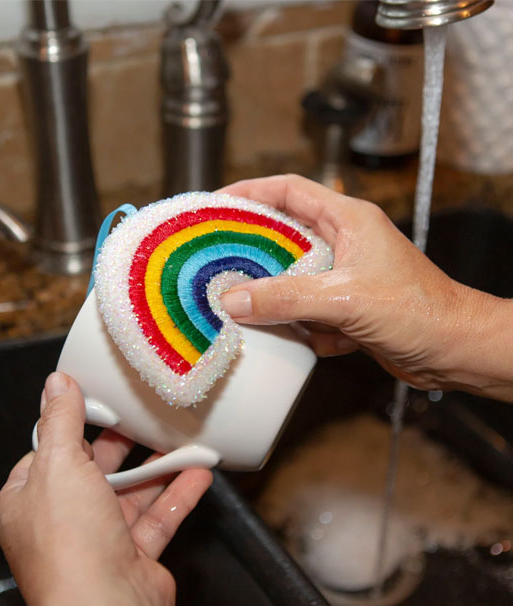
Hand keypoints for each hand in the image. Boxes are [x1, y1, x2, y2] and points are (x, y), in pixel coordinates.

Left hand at [0, 372, 212, 605]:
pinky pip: (157, 517)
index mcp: (27, 501)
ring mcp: (98, 541)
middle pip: (93, 472)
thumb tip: (56, 384)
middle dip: (120, 446)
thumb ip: (61, 420)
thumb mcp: (60, 464)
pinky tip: (197, 473)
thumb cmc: (69, 545)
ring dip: (157, 468)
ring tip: (178, 442)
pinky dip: (178, 494)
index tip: (98, 403)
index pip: (48, 453)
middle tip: (139, 418)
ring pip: (130, 494)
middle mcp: (60, 522)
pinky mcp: (133, 556)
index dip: (72, 428)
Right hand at [219, 175, 512, 400]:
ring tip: (250, 308)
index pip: (289, 190)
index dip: (250, 192)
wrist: (454, 350)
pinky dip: (301, 326)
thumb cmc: (421, 311)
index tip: (216, 205)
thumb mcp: (346, 300)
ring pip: (290, 277)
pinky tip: (312, 339)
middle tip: (217, 261)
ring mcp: (342, 276)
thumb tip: (236, 299)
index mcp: (347, 219)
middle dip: (251, 251)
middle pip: (282, 235)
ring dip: (274, 296)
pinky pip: (304, 309)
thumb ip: (287, 298)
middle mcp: (342, 243)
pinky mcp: (343, 306)